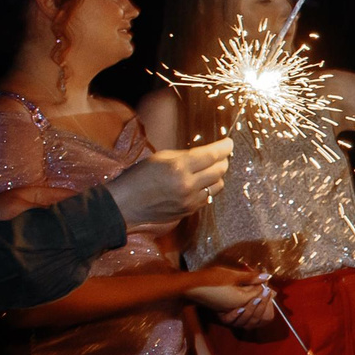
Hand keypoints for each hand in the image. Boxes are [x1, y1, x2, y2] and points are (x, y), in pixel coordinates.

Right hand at [107, 140, 232, 228]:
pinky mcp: (189, 211)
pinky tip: (201, 184)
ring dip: (217, 176)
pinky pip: (207, 197)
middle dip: (223, 161)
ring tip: (210, 169)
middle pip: (220, 170)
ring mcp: (190, 200)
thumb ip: (185, 156)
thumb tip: (206, 154)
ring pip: (218, 185)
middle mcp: (188, 184)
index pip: (211, 155)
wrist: (125, 204)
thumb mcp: (160, 158)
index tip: (229, 143)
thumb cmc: (138, 177)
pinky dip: (208, 189)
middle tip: (221, 156)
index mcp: (179, 167)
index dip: (224, 147)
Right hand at [187, 269, 268, 316]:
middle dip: (262, 294)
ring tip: (258, 288)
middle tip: (267, 284)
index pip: (259, 294)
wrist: (190, 286)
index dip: (264, 286)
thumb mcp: (232, 275)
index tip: (268, 278)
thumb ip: (251, 277)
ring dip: (254, 299)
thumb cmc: (211, 279)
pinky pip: (239, 308)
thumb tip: (267, 276)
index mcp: (241, 301)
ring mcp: (229, 311)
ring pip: (248, 307)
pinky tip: (245, 293)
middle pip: (255, 303)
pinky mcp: (223, 309)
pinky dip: (245, 302)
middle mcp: (236, 309)